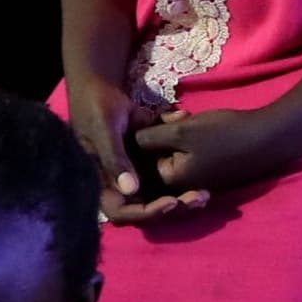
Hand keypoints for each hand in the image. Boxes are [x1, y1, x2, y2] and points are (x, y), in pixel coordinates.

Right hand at [70, 69, 204, 225]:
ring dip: (182, 196)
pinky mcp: (149, 162)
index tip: (171, 203)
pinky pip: (167, 176)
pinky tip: (205, 177)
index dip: (146, 213)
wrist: (101, 88)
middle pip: (146, 209)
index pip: (122, 212)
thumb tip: (132, 191)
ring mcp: (136, 174)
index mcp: (103, 183)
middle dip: (174, 208)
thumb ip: (115, 159)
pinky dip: (185, 177)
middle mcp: (120, 184)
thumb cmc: (96, 109)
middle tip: (199, 198)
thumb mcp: (104, 131)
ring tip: (205, 194)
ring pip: (160, 196)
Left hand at [130, 99, 301, 200]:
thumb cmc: (225, 134)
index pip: (138, 161)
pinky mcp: (205, 170)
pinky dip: (183, 138)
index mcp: (170, 181)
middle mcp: (179, 186)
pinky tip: (190, 119)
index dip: (141, 135)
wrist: (269, 138)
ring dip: (171, 132)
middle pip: (152, 158)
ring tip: (183, 114)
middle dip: (157, 133)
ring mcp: (193, 179)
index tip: (152, 116)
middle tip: (172, 114)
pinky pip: (182, 154)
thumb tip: (127, 140)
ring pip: (168, 152)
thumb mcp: (181, 130)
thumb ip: (150, 137)